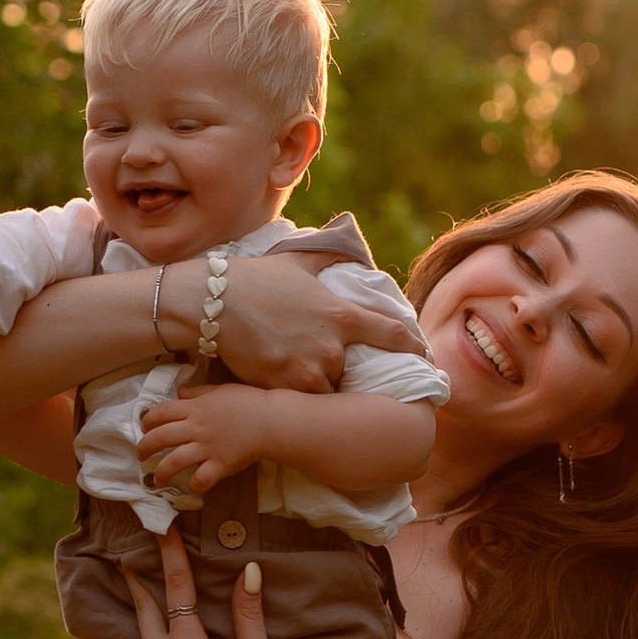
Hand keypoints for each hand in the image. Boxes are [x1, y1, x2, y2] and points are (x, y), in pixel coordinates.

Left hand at [136, 377, 270, 499]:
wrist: (272, 421)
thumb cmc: (249, 402)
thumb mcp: (220, 390)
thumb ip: (198, 392)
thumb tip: (180, 393)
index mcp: (195, 408)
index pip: (161, 413)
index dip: (147, 421)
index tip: (144, 428)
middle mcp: (196, 428)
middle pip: (160, 438)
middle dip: (144, 448)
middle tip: (141, 456)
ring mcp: (207, 448)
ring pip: (174, 461)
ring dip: (161, 472)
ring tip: (157, 480)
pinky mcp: (221, 465)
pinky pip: (201, 479)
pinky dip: (194, 485)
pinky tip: (192, 487)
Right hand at [196, 242, 420, 392]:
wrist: (213, 304)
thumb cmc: (255, 279)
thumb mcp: (297, 262)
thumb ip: (328, 254)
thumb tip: (348, 239)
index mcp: (341, 314)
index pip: (392, 334)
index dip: (414, 346)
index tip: (424, 354)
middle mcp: (331, 347)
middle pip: (350, 369)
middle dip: (340, 367)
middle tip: (320, 360)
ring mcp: (308, 370)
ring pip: (326, 388)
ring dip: (317, 382)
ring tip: (295, 368)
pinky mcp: (284, 388)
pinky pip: (301, 400)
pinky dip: (295, 392)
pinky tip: (279, 377)